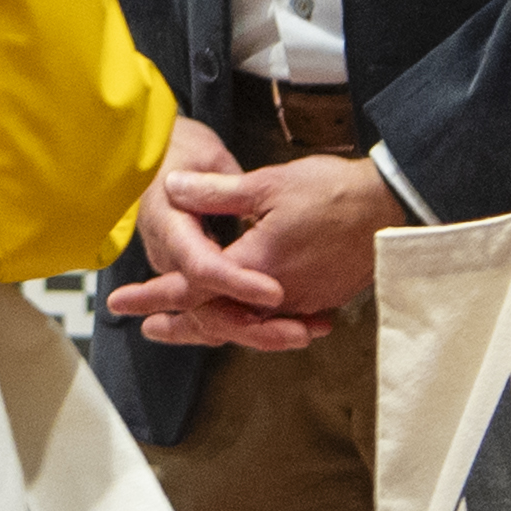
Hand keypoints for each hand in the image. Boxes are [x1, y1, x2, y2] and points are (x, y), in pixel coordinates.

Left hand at [107, 133, 397, 348]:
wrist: (388, 206)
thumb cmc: (332, 192)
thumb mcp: (269, 183)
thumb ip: (218, 192)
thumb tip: (173, 187)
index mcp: (255, 265)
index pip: (192, 288)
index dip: (153, 295)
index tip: (123, 303)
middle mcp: (275, 295)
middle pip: (216, 318)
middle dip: (178, 324)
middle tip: (147, 326)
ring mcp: (299, 302)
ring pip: (244, 324)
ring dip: (211, 325)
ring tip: (181, 327)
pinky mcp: (317, 300)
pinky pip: (274, 321)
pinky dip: (249, 322)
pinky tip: (237, 318)